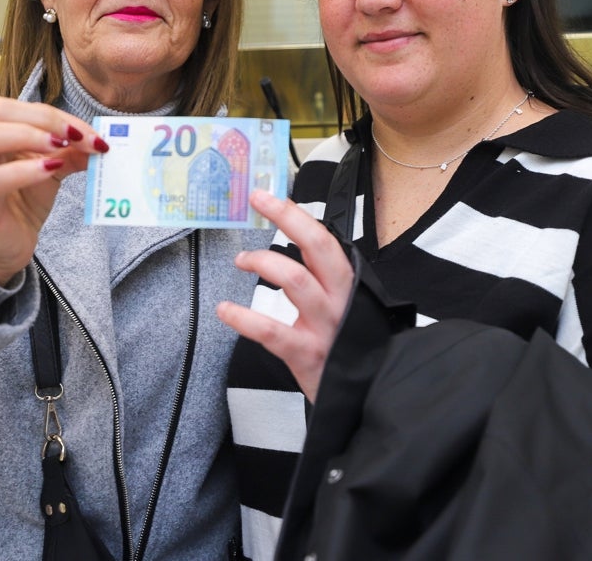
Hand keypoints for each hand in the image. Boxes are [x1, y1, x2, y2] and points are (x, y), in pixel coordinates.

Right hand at [0, 97, 107, 284]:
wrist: (6, 245)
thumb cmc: (23, 200)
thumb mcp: (53, 169)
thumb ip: (72, 152)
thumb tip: (100, 141)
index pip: (23, 108)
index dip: (59, 116)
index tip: (90, 134)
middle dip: (41, 119)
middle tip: (73, 136)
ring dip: (25, 136)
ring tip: (57, 149)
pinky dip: (21, 171)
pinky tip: (48, 170)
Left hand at [216, 189, 355, 401]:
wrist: (366, 396)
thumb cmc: (349, 346)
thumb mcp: (345, 305)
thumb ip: (323, 275)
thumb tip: (295, 237)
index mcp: (348, 285)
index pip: (324, 240)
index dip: (296, 215)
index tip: (269, 196)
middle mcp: (341, 300)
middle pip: (318, 248)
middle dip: (287, 218)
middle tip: (259, 201)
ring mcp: (326, 327)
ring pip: (297, 281)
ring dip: (263, 263)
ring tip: (242, 259)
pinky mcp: (308, 355)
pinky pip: (273, 332)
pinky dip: (244, 318)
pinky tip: (225, 309)